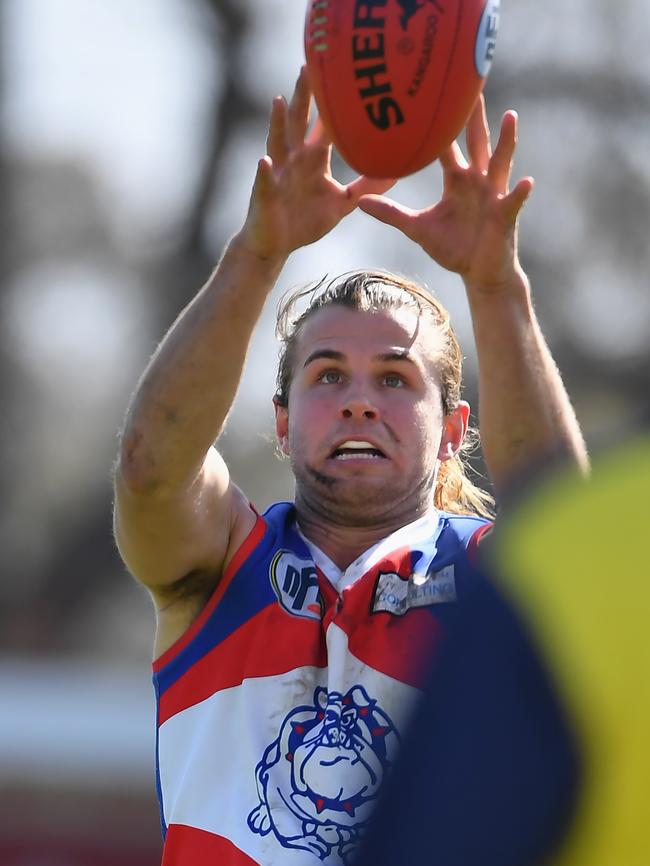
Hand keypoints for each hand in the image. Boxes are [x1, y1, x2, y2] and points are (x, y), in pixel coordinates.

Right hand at [240, 67, 394, 261]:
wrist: (276, 244)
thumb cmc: (305, 221)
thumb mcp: (341, 204)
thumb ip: (365, 188)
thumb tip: (396, 175)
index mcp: (312, 158)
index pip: (325, 125)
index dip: (334, 103)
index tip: (346, 76)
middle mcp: (293, 159)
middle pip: (299, 121)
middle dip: (304, 96)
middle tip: (310, 65)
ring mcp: (277, 172)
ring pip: (277, 141)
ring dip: (277, 122)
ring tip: (280, 100)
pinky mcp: (264, 193)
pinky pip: (264, 180)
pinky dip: (264, 170)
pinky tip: (265, 160)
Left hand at [358, 96, 533, 292]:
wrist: (477, 272)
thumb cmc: (452, 247)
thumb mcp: (417, 228)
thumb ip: (391, 213)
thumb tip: (360, 202)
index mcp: (457, 179)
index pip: (446, 145)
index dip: (439, 123)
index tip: (431, 94)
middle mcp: (478, 180)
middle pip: (476, 142)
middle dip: (474, 116)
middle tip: (473, 83)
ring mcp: (494, 195)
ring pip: (501, 162)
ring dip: (507, 140)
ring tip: (511, 117)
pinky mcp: (505, 215)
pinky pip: (513, 201)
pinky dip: (519, 191)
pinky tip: (525, 180)